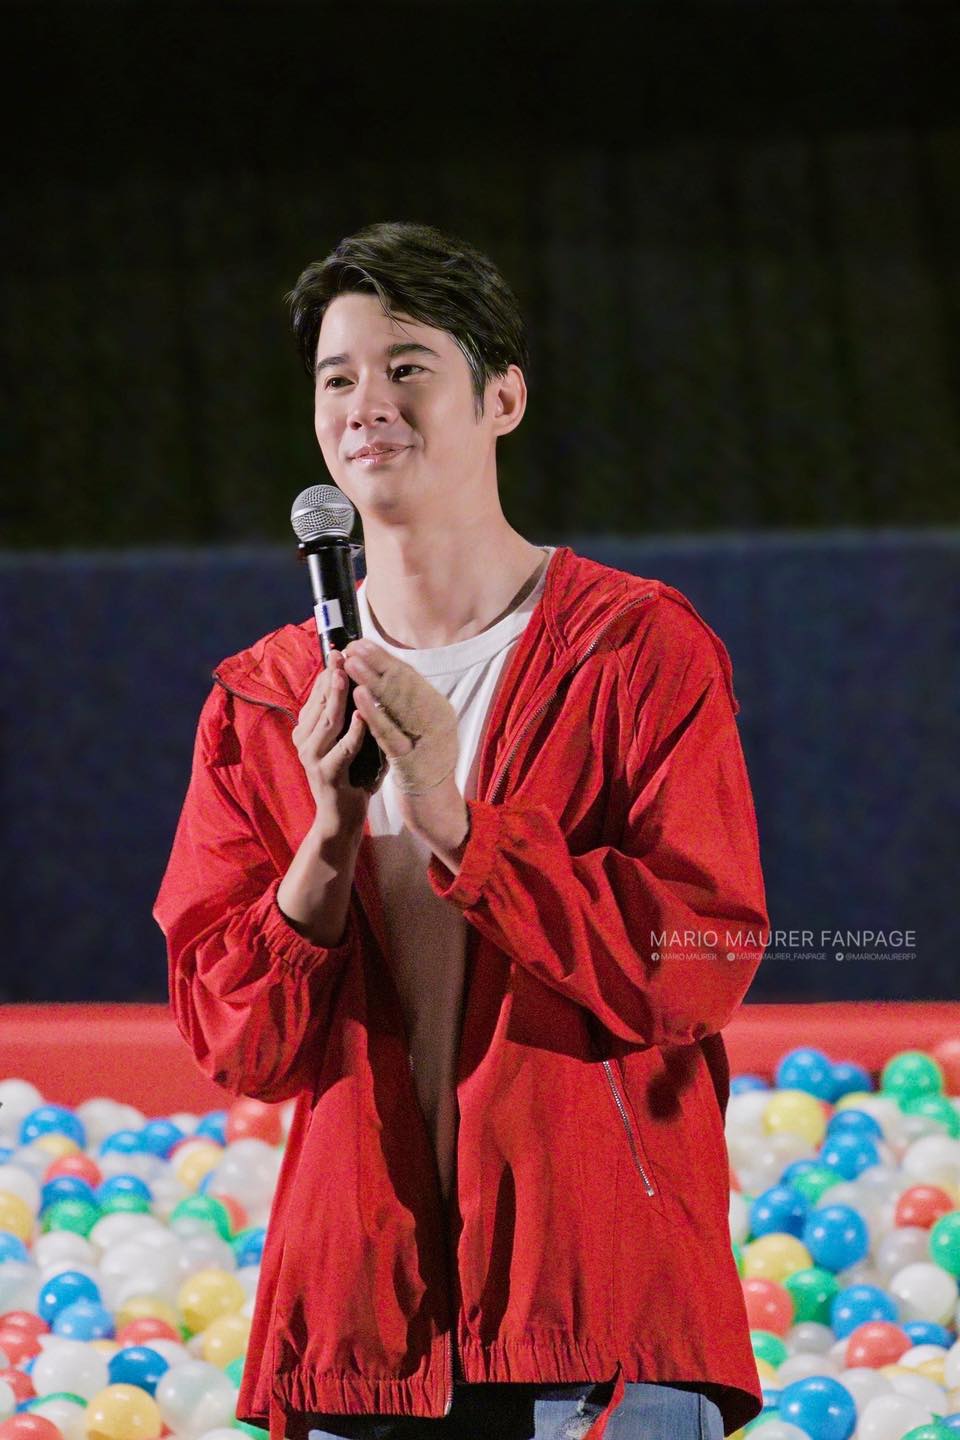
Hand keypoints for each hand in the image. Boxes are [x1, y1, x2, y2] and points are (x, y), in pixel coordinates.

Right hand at [291, 648, 378, 845]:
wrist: (341, 817)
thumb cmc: (349, 774)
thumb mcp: (344, 740)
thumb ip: (347, 715)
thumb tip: (358, 680)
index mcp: (307, 729)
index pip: (317, 694)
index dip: (328, 671)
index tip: (340, 648)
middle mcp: (304, 740)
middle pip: (319, 703)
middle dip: (332, 677)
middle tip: (343, 653)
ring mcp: (312, 758)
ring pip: (327, 722)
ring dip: (338, 698)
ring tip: (350, 676)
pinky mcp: (327, 775)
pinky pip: (342, 750)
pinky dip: (353, 732)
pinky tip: (363, 716)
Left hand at [341, 638, 468, 865]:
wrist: (436, 811)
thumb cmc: (423, 771)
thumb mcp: (417, 733)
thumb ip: (406, 709)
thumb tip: (385, 679)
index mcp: (439, 710)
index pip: (409, 676)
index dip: (384, 658)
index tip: (362, 642)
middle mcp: (439, 720)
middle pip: (404, 683)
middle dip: (376, 662)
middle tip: (353, 644)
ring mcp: (429, 740)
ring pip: (397, 702)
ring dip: (372, 679)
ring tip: (351, 661)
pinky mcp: (415, 760)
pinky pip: (391, 732)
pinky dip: (374, 712)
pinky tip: (358, 697)